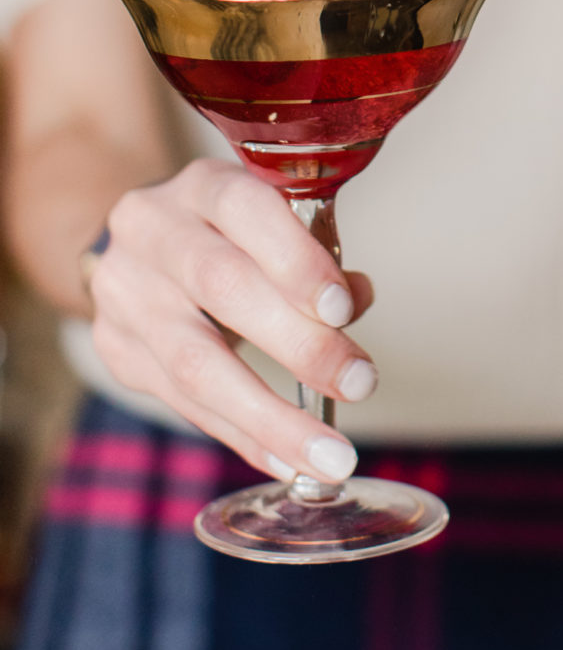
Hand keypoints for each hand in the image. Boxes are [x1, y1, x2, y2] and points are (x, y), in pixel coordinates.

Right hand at [86, 159, 375, 481]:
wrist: (137, 245)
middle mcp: (152, 232)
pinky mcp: (116, 349)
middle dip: (299, 344)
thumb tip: (355, 301)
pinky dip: (244, 437)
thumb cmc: (232, 234)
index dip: (294, 260)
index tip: (343, 309)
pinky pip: (183, 404)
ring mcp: (125, 293)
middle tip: (360, 383)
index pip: (244, 210)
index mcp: (201, 186)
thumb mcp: (273, 221)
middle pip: (223, 288)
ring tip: (328, 458)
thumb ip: (317, 257)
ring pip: (195, 363)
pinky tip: (289, 463)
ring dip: (271, 417)